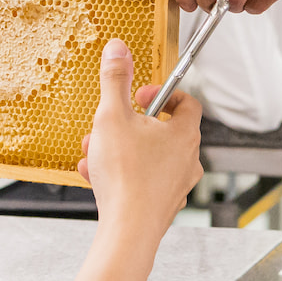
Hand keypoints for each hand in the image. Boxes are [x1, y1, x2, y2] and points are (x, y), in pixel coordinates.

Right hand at [77, 40, 201, 244]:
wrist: (127, 231)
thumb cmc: (126, 176)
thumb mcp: (112, 116)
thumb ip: (114, 80)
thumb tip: (118, 49)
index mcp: (185, 134)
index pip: (187, 102)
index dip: (162, 93)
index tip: (139, 95)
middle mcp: (187, 160)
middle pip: (162, 130)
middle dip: (129, 124)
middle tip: (110, 125)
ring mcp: (175, 185)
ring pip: (147, 156)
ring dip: (119, 148)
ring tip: (94, 151)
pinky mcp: (160, 205)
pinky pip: (139, 180)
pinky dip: (118, 173)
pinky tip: (94, 174)